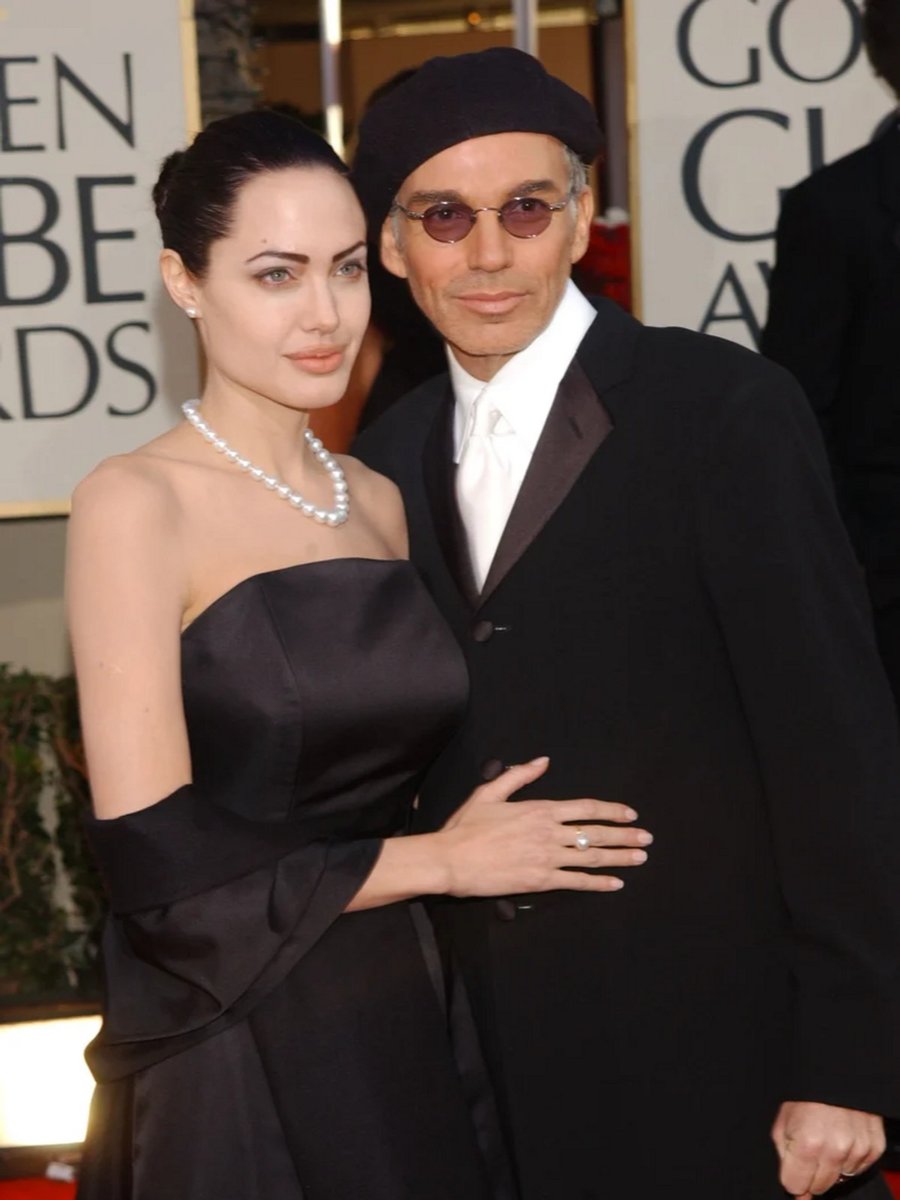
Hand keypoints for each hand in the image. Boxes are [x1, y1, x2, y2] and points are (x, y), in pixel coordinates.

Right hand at [436, 756, 651, 896]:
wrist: (450, 859)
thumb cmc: (467, 826)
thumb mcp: (490, 792)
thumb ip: (519, 775)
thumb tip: (542, 761)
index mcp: (539, 809)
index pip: (585, 808)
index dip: (611, 811)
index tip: (630, 814)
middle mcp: (548, 833)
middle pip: (595, 832)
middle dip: (624, 835)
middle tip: (646, 838)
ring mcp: (546, 858)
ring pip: (591, 857)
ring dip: (619, 857)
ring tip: (640, 857)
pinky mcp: (540, 881)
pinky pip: (576, 882)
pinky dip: (598, 883)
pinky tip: (616, 883)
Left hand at [771, 1101, 884, 1196]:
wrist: (833, 1074)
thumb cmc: (804, 1096)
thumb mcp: (783, 1122)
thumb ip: (784, 1158)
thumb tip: (796, 1192)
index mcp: (807, 1143)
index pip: (795, 1185)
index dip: (792, 1176)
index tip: (792, 1166)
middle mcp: (835, 1149)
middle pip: (819, 1186)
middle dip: (810, 1172)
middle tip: (809, 1148)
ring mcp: (857, 1149)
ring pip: (839, 1179)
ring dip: (831, 1165)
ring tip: (825, 1138)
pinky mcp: (873, 1147)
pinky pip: (858, 1168)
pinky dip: (849, 1159)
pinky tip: (841, 1139)